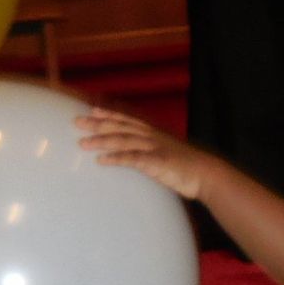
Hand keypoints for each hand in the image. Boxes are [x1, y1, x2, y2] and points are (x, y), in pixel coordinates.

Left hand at [77, 107, 212, 199]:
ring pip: (123, 140)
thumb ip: (151, 151)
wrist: (206, 174)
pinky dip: (116, 158)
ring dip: (102, 140)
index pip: (127, 120)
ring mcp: (154, 148)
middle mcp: (151, 137)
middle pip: (120, 126)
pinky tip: (102, 160)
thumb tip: (138, 155)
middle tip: (77, 122)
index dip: (109, 114)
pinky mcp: (157, 162)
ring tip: (83, 143)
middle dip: (98, 123)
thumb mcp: (166, 153)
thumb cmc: (185, 167)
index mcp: (153, 134)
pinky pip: (133, 158)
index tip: (92, 110)